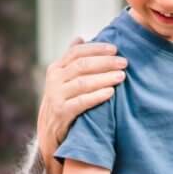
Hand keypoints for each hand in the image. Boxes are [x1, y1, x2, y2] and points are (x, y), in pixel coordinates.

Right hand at [37, 38, 126, 173]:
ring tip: (121, 76)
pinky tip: (111, 92)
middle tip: (124, 63)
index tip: (115, 49)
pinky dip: (97, 96)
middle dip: (105, 62)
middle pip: (82, 65)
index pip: (76, 52)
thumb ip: (70, 61)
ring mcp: (56, 97)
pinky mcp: (61, 114)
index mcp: (56, 68)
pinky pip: (81, 102)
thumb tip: (80, 38)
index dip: (96, 49)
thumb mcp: (62, 81)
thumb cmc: (62, 103)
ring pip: (83, 83)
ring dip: (104, 78)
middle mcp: (54, 80)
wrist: (48, 135)